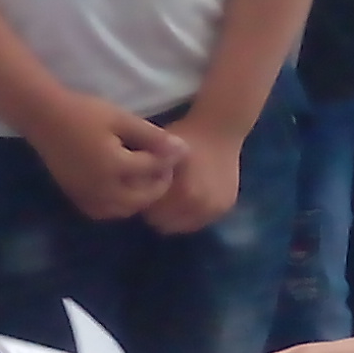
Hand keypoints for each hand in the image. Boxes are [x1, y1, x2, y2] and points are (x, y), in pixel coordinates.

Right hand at [29, 95, 183, 221]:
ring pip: (124, 210)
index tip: (175, 151)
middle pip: (141, 198)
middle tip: (162, 168)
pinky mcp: (76, 198)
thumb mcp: (122, 119)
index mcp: (114, 167)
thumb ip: (152, 136)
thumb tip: (181, 150)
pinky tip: (122, 187)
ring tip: (144, 177)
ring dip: (139, 198)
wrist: (45, 118)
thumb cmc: (84, 113)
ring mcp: (87, 196)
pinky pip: (104, 211)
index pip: (152, 171)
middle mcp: (101, 189)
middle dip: (157, 186)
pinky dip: (118, 204)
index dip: (168, 162)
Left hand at [143, 120, 241, 235]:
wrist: (221, 127)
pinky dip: (191, 212)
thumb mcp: (159, 152)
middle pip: (166, 224)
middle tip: (156, 195)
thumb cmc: (186, 135)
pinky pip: (200, 220)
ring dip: (175, 215)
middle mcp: (202, 206)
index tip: (142, 192)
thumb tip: (128, 194)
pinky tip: (188, 195)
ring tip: (173, 195)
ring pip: (183, 225)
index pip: (151, 215)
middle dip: (158, 212)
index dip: (144, 203)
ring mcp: (215, 209)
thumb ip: (144, 177)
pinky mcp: (225, 207)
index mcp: (185, 194)